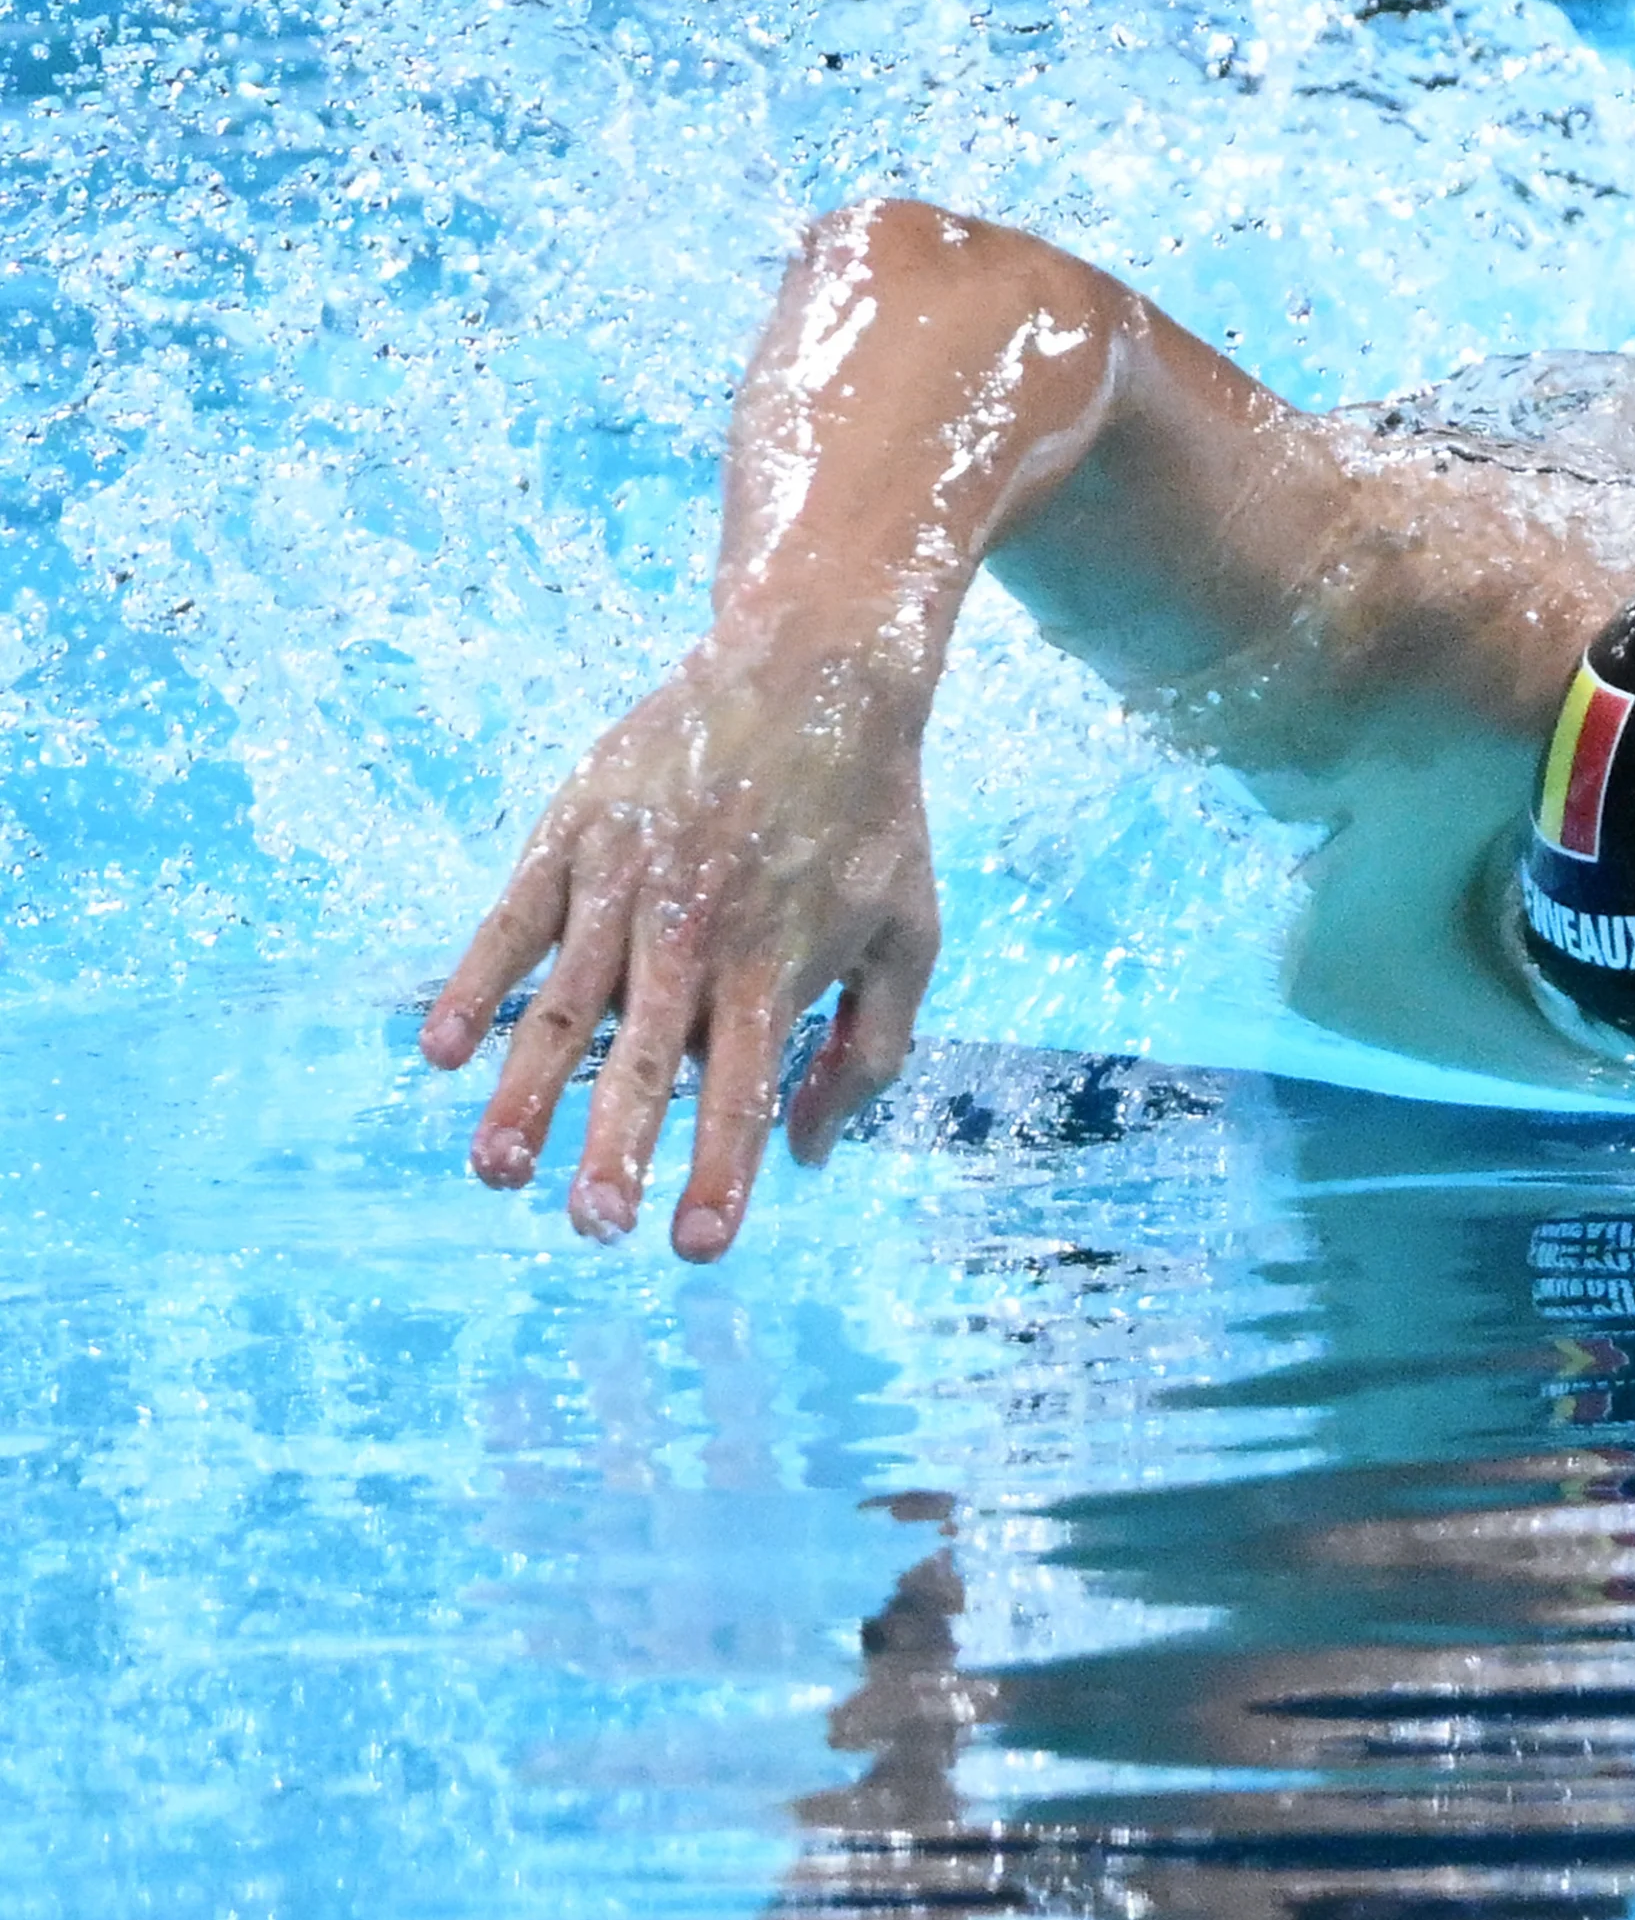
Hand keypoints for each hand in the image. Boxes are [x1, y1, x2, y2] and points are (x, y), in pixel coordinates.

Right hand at [419, 627, 942, 1258]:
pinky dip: (474, 987)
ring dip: (527, 1094)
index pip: (744, 1091)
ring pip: (563, 1007)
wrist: (814, 672)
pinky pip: (509, 923)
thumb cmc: (868, 820)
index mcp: (777, 964)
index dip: (720, 1173)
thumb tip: (813, 1157)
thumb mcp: (908, 933)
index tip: (694, 1247)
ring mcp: (624, 884)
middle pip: (647, 1063)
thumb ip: (871, 1049)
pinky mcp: (571, 836)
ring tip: (496, 1170)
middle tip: (591, 1228)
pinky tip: (441, 1052)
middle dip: (616, 1152)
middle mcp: (695, 933)